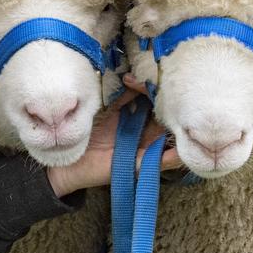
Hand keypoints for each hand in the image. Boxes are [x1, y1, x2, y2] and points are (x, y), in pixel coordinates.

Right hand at [45, 78, 180, 197]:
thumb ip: (157, 161)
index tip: (178, 104)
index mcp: (148, 144)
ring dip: (145, 90)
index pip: (166, 127)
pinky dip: (127, 89)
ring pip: (141, 101)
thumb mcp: (134, 169)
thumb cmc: (101, 172)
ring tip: (151, 80)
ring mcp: (125, 119)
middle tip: (167, 85)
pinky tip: (131, 80)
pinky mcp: (109, 112)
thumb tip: (182, 153)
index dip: (173, 115)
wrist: (70, 166)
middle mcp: (139, 130)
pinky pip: (122, 97)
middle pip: (155, 110)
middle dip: (161, 98)